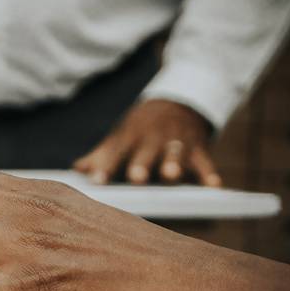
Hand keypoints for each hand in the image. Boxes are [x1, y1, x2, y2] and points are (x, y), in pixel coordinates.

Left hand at [73, 99, 220, 185]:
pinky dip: (210, 173)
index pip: (116, 151)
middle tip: (136, 177)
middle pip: (146, 151)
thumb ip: (101, 155)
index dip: (106, 165)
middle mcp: (153, 138)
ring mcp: (178, 142)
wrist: (176, 103)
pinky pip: (205, 161)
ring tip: (170, 175)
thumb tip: (76, 169)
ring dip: (173, 163)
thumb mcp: (121, 138)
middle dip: (142, 162)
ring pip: (176, 153)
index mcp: (130, 137)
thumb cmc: (141, 130)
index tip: (96, 180)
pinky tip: (213, 186)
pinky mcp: (199, 148)